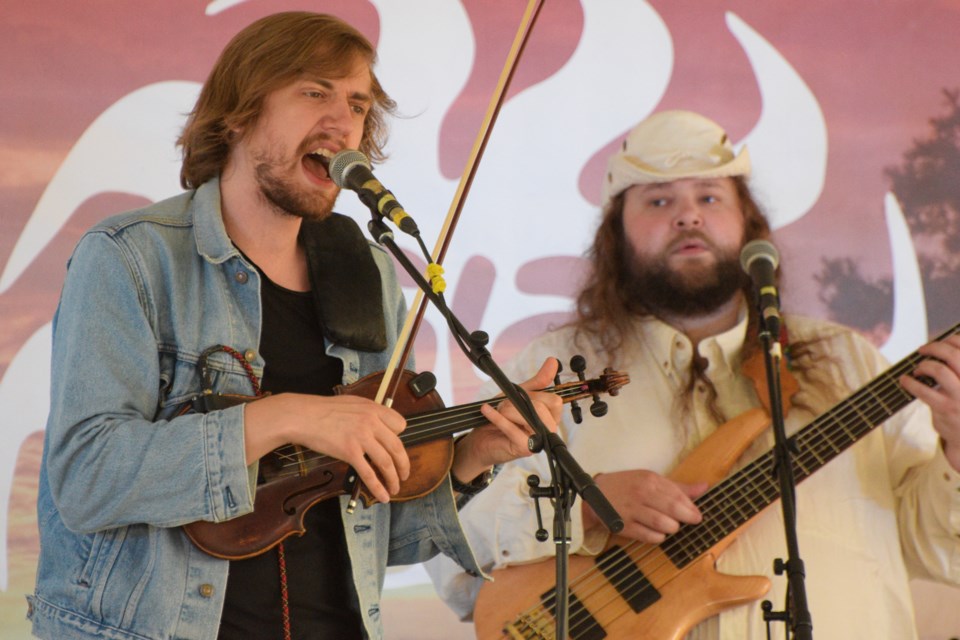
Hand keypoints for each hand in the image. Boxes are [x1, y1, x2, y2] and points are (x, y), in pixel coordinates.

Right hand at [244, 393, 408, 503]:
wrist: (303, 416)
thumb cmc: (323, 410)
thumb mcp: (352, 403)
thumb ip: (368, 414)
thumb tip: (378, 426)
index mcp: (373, 409)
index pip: (400, 424)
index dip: (400, 438)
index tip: (396, 448)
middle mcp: (371, 422)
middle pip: (397, 447)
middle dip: (404, 465)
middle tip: (404, 474)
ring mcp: (361, 437)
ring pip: (386, 462)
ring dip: (394, 479)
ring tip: (395, 487)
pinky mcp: (350, 452)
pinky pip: (369, 473)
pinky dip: (378, 487)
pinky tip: (383, 495)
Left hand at [451, 358, 562, 483]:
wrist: (482, 439)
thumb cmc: (502, 417)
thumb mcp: (518, 394)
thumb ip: (538, 381)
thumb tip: (553, 362)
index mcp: (550, 417)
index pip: (555, 401)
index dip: (535, 395)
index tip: (519, 396)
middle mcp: (547, 431)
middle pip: (542, 408)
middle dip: (518, 402)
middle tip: (504, 405)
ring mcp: (538, 442)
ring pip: (529, 417)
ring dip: (508, 411)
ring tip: (498, 412)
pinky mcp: (525, 449)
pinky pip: (513, 428)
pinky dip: (497, 418)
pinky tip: (488, 411)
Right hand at [583, 470, 706, 543]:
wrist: (594, 494)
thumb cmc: (627, 486)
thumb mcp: (650, 480)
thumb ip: (677, 486)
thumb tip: (704, 487)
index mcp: (649, 479)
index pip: (678, 494)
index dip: (691, 507)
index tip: (697, 514)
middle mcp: (641, 493)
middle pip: (673, 509)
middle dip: (687, 518)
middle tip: (691, 522)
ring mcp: (632, 510)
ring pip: (663, 524)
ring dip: (672, 528)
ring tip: (672, 527)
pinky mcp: (624, 525)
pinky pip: (649, 536)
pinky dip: (658, 537)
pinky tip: (659, 534)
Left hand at [900, 334, 959, 470]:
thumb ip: (957, 370)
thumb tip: (939, 346)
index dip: (952, 340)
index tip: (941, 340)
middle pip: (954, 355)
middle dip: (935, 347)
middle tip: (922, 349)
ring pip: (940, 370)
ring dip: (924, 365)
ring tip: (918, 369)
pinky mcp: (946, 408)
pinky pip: (924, 390)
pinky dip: (910, 382)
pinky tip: (905, 380)